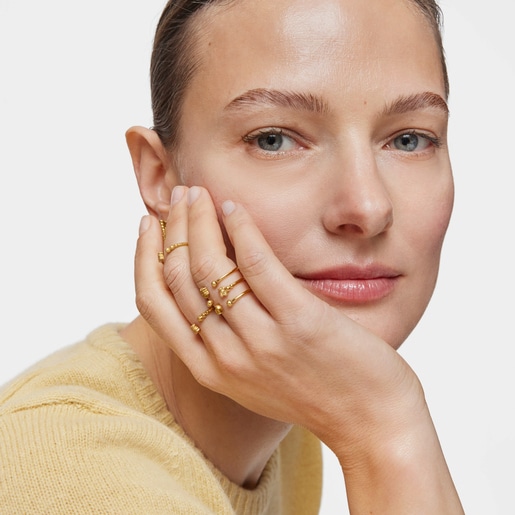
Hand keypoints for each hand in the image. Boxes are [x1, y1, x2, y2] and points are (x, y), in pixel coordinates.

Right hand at [134, 185, 463, 512]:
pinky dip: (240, 228)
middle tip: (182, 195)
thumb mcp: (254, 375)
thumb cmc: (315, 391)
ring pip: (209, 266)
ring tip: (202, 194)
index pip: (153, 303)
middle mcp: (226, 357)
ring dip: (199, 220)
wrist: (371, 422)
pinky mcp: (299, 322)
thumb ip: (227, 339)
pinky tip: (235, 208)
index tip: (149, 223)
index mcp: (209, 369)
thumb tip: (211, 285)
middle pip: (178, 277)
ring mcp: (261, 341)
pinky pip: (257, 264)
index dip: (144, 256)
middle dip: (173, 227)